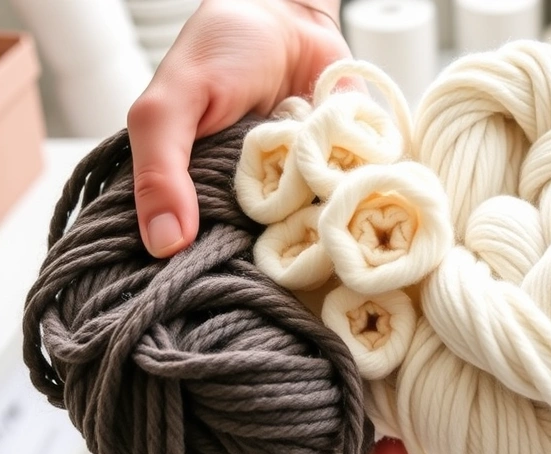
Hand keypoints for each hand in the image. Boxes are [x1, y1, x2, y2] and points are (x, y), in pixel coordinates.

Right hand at [127, 0, 357, 257]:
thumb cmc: (219, 51)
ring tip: (317, 222)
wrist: (286, 13)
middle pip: (256, 257)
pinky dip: (352, 199)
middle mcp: (248, 201)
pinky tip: (351, 198)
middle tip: (275, 249)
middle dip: (266, 258)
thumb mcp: (171, 105)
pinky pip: (349, 202)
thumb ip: (161, 171)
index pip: (197, 254)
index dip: (204, 272)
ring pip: (307, 238)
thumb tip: (163, 245)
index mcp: (198, 193)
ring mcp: (296, 191)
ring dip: (316, 232)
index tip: (214, 292)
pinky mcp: (339, 175)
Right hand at [127, 0, 380, 453]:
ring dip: (362, 416)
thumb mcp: (173, 102)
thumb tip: (162, 241)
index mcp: (204, 262)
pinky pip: (384, 298)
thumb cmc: (220, 53)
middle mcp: (262, 273)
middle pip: (275, 376)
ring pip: (336, 355)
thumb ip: (161, 166)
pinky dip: (402, 345)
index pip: (200, 365)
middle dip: (301, 443)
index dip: (216, 433)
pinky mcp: (367, 233)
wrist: (293, 16)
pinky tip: (425, 394)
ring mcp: (318, 259)